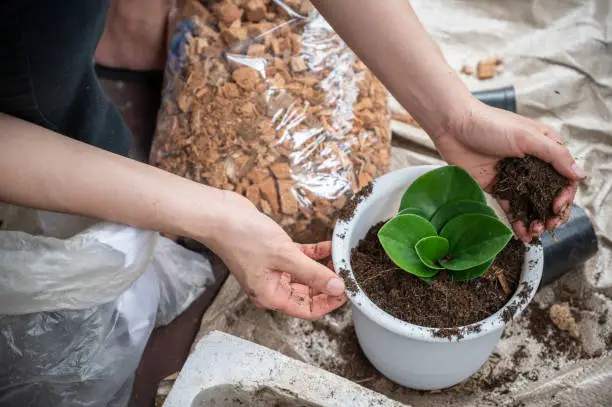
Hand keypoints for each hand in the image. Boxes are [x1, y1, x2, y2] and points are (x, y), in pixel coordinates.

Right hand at [203, 193, 346, 319]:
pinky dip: (315, 253)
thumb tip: (338, 289)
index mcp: (271, 296)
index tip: (348, 291)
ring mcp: (274, 269)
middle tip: (349, 273)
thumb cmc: (243, 238)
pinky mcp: (275, 252)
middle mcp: (272, 286)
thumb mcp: (285, 257)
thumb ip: (313, 274)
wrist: (220, 215)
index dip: (329, 303)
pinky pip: (300, 257)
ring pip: (306, 274)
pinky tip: (329, 246)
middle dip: (329, 284)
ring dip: (324, 267)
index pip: (308, 309)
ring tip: (342, 259)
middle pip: (309, 293)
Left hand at [432, 100, 584, 241]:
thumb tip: (580, 175)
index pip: (564, 177)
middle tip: (548, 226)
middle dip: (551, 213)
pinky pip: (510, 207)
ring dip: (536, 219)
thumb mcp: (527, 137)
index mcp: (544, 149)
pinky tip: (522, 234)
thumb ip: (554, 156)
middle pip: (549, 194)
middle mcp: (532, 164)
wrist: (454, 126)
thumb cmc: (491, 125)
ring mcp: (513, 177)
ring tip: (535, 233)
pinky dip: (517, 221)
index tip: (556, 207)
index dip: (565, 196)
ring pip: (531, 203)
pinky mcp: (495, 186)